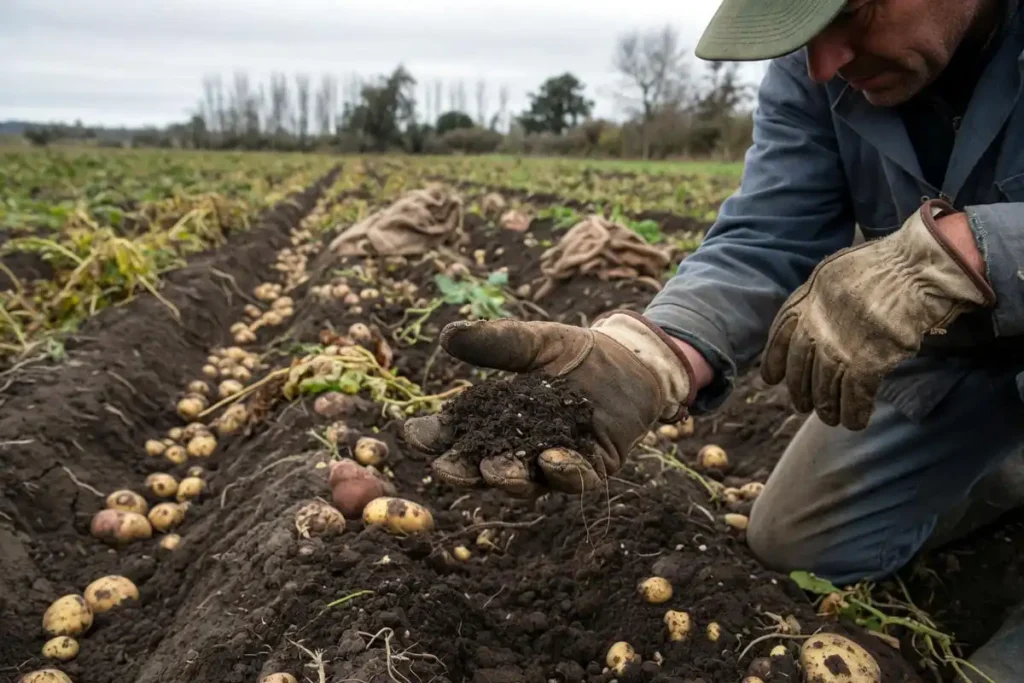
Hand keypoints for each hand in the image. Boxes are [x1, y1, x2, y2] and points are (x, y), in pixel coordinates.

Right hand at [403, 311, 696, 495]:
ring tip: (497, 471)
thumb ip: (494, 343)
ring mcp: (553, 464)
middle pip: (482, 469)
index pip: (455, 435)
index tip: (414, 434)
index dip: (433, 437)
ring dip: (507, 479)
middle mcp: (518, 450)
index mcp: (493, 421)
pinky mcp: (592, 470)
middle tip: (448, 469)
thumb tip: (448, 334)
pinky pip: (575, 481)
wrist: (629, 360)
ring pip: (525, 483)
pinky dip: (562, 473)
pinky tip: (551, 459)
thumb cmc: (574, 352)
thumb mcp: (533, 342)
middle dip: (464, 472)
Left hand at [761, 200, 994, 429]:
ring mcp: (839, 345)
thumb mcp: (836, 272)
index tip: (771, 378)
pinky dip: (854, 413)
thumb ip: (820, 298)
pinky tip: (856, 422)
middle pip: (800, 367)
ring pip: (825, 387)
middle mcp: (816, 325)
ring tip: (830, 418)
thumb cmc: (887, 265)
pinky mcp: (866, 362)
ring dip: (827, 408)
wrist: (917, 268)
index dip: (774, 360)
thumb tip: (813, 321)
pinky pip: (854, 396)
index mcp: (807, 298)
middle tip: (803, 406)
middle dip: (801, 391)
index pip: (780, 335)